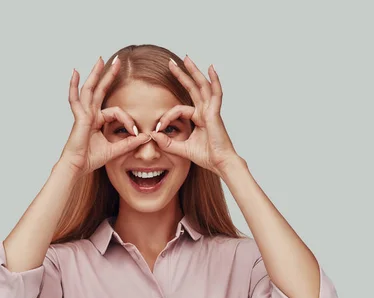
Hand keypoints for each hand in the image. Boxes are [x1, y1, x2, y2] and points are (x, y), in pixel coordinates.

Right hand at [60, 56, 151, 178]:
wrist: (78, 166)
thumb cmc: (91, 159)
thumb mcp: (116, 149)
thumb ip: (130, 143)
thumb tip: (146, 137)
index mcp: (97, 120)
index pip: (117, 112)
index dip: (128, 121)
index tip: (136, 133)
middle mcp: (90, 114)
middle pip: (100, 90)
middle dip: (109, 75)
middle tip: (117, 61)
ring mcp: (83, 114)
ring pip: (90, 89)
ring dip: (96, 74)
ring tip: (101, 59)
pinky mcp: (79, 117)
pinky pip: (75, 99)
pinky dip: (73, 85)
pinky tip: (75, 72)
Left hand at [149, 56, 244, 176]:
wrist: (220, 163)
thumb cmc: (206, 157)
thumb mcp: (182, 149)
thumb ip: (168, 143)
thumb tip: (153, 135)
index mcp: (199, 118)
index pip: (179, 110)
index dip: (166, 117)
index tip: (157, 128)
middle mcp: (205, 111)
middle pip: (192, 88)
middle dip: (182, 75)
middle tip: (171, 63)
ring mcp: (211, 110)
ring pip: (202, 86)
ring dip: (194, 72)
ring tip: (186, 58)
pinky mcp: (215, 113)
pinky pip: (215, 93)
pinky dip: (214, 80)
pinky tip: (211, 68)